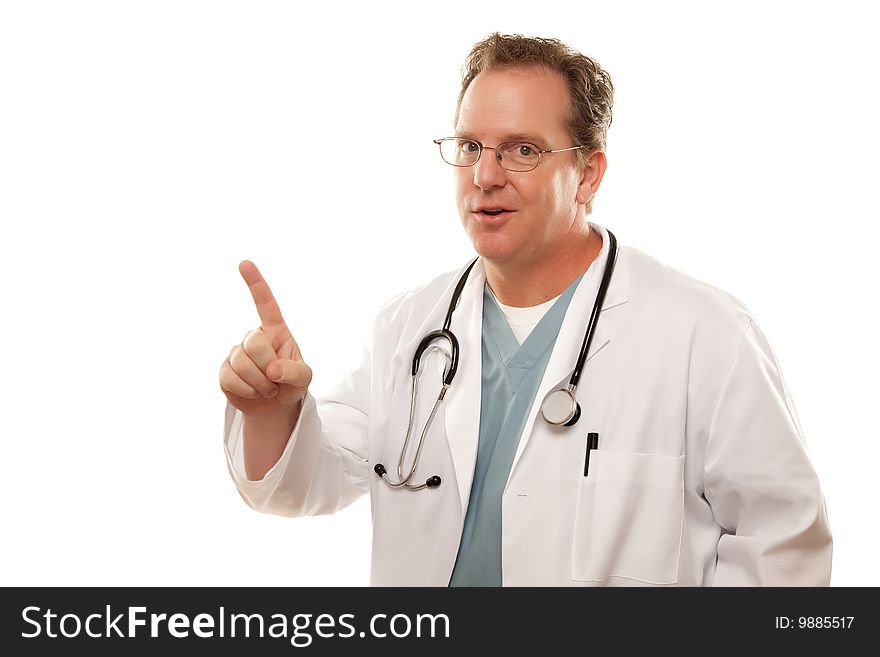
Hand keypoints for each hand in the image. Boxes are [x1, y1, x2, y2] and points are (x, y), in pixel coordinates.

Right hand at [219, 261, 311, 417]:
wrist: (274, 407)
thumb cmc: (291, 384)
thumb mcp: (304, 378)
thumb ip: (296, 371)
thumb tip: (273, 370)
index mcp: (275, 331)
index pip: (266, 304)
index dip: (256, 283)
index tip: (244, 263)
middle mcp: (254, 337)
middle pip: (254, 343)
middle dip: (268, 366)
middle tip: (275, 380)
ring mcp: (237, 353)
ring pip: (241, 363)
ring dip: (260, 384)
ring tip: (266, 388)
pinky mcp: (224, 371)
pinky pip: (230, 379)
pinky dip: (247, 391)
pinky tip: (253, 392)